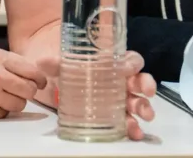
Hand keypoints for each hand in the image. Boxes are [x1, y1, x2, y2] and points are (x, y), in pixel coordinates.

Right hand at [0, 48, 47, 119]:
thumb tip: (31, 73)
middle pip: (29, 89)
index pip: (31, 70)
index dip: (39, 78)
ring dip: (16, 101)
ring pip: (20, 103)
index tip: (40, 82)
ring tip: (4, 96)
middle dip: (29, 91)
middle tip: (24, 90)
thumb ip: (8, 62)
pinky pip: (6, 112)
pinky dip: (2, 109)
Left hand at [38, 52, 157, 140]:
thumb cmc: (66, 67)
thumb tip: (45, 62)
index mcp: (111, 63)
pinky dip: (132, 127)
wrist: (56, 84)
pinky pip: (125, 122)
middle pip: (137, 81)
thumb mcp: (60, 63)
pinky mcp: (110, 117)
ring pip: (135, 102)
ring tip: (144, 115)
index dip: (132, 63)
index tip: (129, 69)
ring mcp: (116, 100)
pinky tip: (134, 133)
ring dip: (142, 107)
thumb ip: (55, 63)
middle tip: (147, 92)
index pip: (129, 60)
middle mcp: (118, 81)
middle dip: (145, 85)